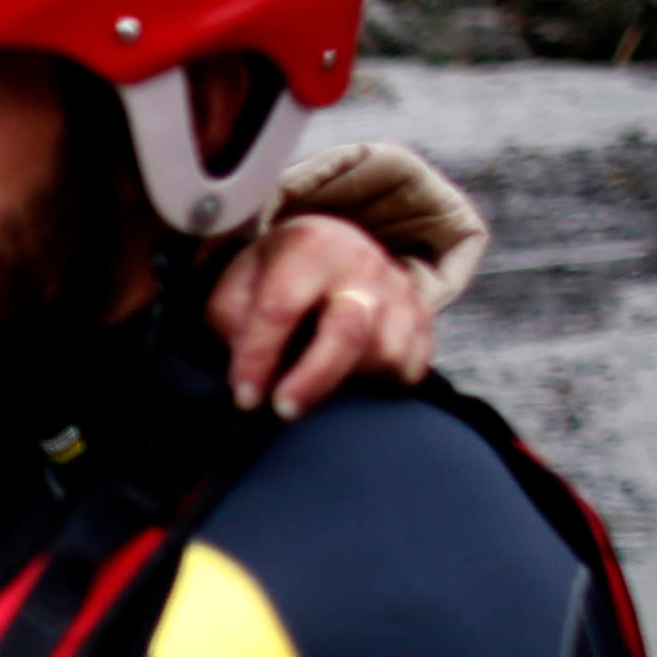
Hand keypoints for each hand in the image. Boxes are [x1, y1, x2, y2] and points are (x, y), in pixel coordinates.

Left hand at [210, 213, 434, 420]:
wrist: (335, 248)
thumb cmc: (281, 272)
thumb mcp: (241, 280)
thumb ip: (233, 318)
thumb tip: (248, 365)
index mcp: (309, 246)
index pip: (280, 309)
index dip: (257, 358)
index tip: (245, 396)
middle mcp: (362, 265)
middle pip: (348, 332)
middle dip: (312, 380)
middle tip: (283, 410)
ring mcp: (399, 292)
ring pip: (385, 355)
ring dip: (347, 381)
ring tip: (315, 380)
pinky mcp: (423, 318)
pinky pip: (411, 368)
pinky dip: (381, 382)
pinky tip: (352, 375)